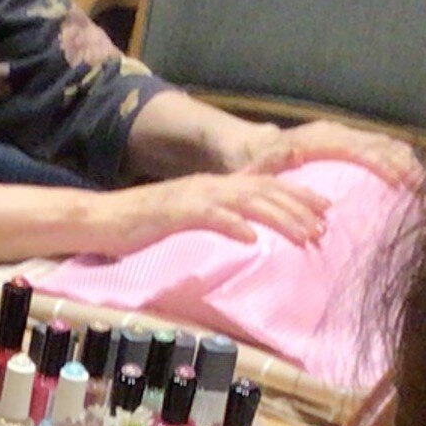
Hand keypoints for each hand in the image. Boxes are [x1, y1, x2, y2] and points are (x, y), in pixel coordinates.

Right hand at [84, 172, 328, 253]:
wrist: (99, 220)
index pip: (264, 186)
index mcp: (213, 186)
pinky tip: (252, 240)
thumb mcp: (186, 219)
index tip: (325, 210)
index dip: (297, 196)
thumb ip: (215, 220)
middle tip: (325, 224)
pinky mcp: (174, 212)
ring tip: (303, 233)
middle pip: (264, 191)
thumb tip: (245, 234)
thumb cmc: (140, 225)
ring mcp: (192, 197)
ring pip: (246, 201)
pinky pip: (210, 217)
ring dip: (278, 217)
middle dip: (298, 206)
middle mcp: (208, 185)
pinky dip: (233, 226)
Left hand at [236, 118, 425, 190]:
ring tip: (424, 185)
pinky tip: (412, 178)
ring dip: (406, 162)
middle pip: (380, 143)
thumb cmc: (255, 161)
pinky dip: (398, 159)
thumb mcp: (259, 163)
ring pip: (385, 143)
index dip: (382, 163)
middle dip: (404, 164)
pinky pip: (379, 146)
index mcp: (320, 138)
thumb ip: (274, 159)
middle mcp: (337, 131)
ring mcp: (344, 134)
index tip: (400, 181)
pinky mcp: (347, 141)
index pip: (359, 148)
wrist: (252, 145)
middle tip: (423, 188)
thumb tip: (293, 153)